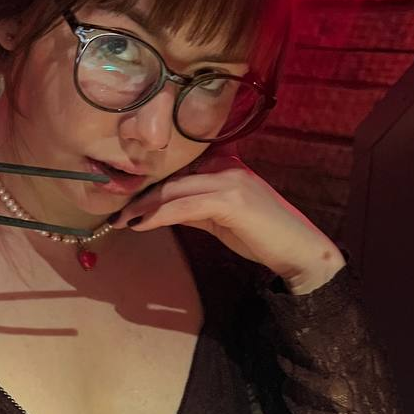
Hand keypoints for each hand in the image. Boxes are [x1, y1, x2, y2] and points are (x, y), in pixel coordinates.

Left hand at [112, 153, 343, 294]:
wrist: (298, 250)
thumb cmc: (259, 235)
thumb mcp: (217, 218)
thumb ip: (190, 208)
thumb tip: (156, 210)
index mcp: (224, 163)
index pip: (177, 168)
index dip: (148, 183)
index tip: (124, 199)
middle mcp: (226, 164)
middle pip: (171, 176)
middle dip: (139, 194)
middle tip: (115, 211)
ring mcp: (230, 179)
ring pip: (175, 188)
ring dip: (143, 206)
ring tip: (121, 220)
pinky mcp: (232, 199)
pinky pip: (186, 204)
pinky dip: (160, 215)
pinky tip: (142, 225)